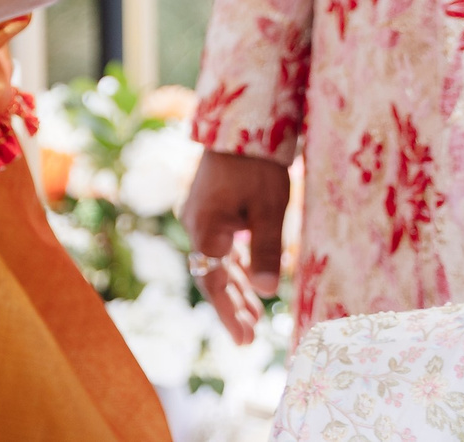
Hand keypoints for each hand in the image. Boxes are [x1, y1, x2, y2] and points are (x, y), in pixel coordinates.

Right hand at [182, 150, 290, 345]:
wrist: (240, 123)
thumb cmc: (256, 166)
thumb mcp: (268, 211)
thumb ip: (266, 252)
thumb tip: (268, 294)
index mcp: (205, 230)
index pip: (215, 283)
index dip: (229, 313)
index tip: (244, 340)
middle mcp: (195, 225)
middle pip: (212, 276)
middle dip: (232, 305)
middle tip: (250, 336)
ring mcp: (199, 215)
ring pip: (216, 261)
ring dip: (234, 286)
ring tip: (253, 314)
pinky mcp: (209, 206)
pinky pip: (219, 245)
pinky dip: (234, 265)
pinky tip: (248, 278)